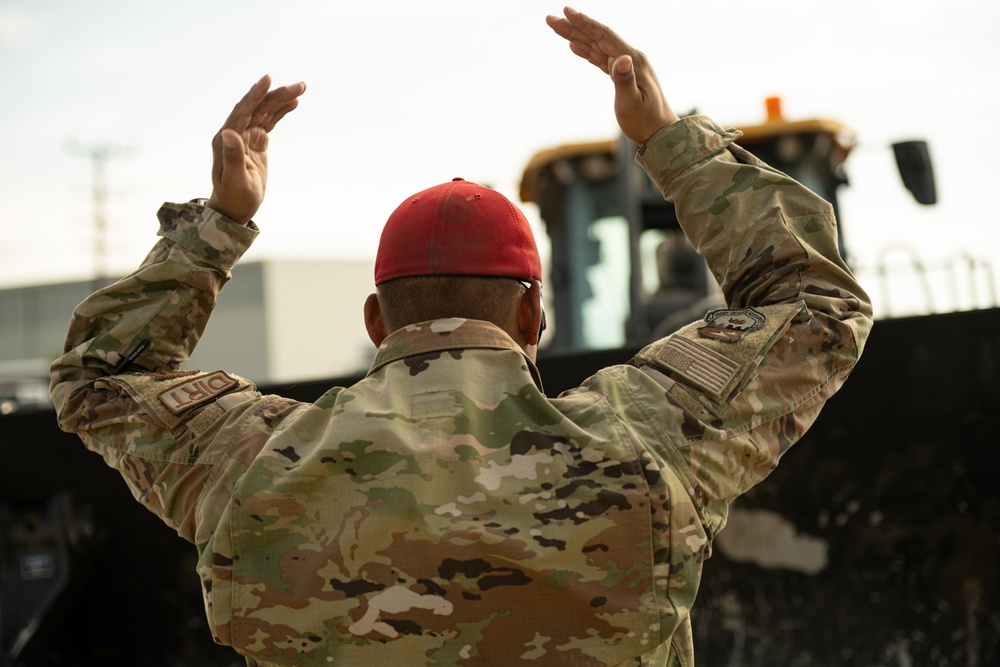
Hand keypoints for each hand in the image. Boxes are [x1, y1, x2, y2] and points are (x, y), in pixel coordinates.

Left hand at [206, 75, 305, 224]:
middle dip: (277, 95)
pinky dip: (281, 111)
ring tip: (301, 88)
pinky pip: (270, 122)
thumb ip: (232, 157)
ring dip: (282, 99)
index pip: (242, 111)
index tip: (268, 79)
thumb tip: (228, 132)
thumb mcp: (235, 180)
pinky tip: (294, 103)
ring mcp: (246, 136)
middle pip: (258, 107)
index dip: (255, 95)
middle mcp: (235, 132)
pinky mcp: (256, 141)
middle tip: (300, 85)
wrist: (235, 208)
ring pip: (265, 112)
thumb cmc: (234, 197)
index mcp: (226, 139)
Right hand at [546, 7, 678, 144]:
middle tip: (550, 18)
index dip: (585, 22)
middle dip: (573, 26)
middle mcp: (628, 58)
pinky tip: (574, 45)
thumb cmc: (645, 121)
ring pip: (595, 46)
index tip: (566, 10)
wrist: (660, 133)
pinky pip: (599, 58)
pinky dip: (585, 50)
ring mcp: (625, 66)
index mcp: (632, 60)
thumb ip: (625, 80)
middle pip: (597, 37)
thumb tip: (620, 58)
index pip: (604, 36)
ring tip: (556, 26)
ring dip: (575, 36)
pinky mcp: (621, 75)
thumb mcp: (632, 102)